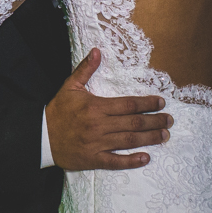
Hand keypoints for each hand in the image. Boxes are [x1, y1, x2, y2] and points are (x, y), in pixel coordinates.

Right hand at [46, 48, 171, 170]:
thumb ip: (86, 69)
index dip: (147, 103)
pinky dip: (131, 161)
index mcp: (96, 106)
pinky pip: (115, 161)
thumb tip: (97, 51)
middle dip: (155, 121)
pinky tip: (145, 158)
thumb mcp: (70, 86)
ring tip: (164, 135)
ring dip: (149, 138)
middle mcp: (99, 125)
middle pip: (133, 123)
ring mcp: (97, 143)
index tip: (161, 102)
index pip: (128, 104)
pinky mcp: (93, 159)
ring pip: (129, 141)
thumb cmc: (58, 110)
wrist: (41, 136)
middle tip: (170, 120)